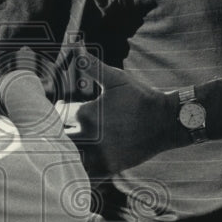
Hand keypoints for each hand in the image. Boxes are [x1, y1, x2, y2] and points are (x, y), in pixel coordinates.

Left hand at [62, 53, 178, 175]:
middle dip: (55, 133)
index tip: (59, 110)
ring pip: (67, 158)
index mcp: (87, 113)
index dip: (56, 112)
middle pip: (58, 138)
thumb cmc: (140, 97)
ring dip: (61, 153)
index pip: (58, 114)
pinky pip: (83, 176)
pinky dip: (74, 174)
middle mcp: (90, 136)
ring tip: (60, 149)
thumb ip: (91, 65)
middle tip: (54, 131)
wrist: (167, 122)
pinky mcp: (108, 169)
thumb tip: (74, 45)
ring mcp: (99, 155)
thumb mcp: (116, 78)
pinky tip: (70, 170)